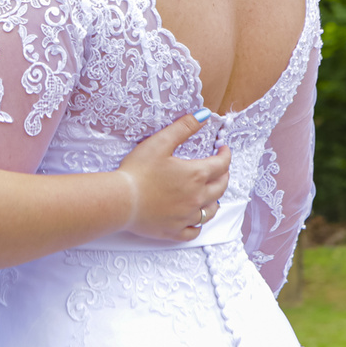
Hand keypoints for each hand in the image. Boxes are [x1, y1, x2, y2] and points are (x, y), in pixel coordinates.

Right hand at [117, 111, 230, 241]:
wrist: (120, 200)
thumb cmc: (138, 171)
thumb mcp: (160, 142)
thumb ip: (183, 127)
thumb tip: (204, 115)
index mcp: (195, 175)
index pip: (221, 164)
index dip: (225, 154)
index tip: (223, 149)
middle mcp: (196, 198)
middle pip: (220, 187)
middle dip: (223, 175)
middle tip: (220, 168)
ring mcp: (186, 217)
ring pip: (211, 211)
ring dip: (214, 200)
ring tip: (211, 193)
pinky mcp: (174, 231)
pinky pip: (194, 231)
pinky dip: (198, 224)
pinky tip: (195, 219)